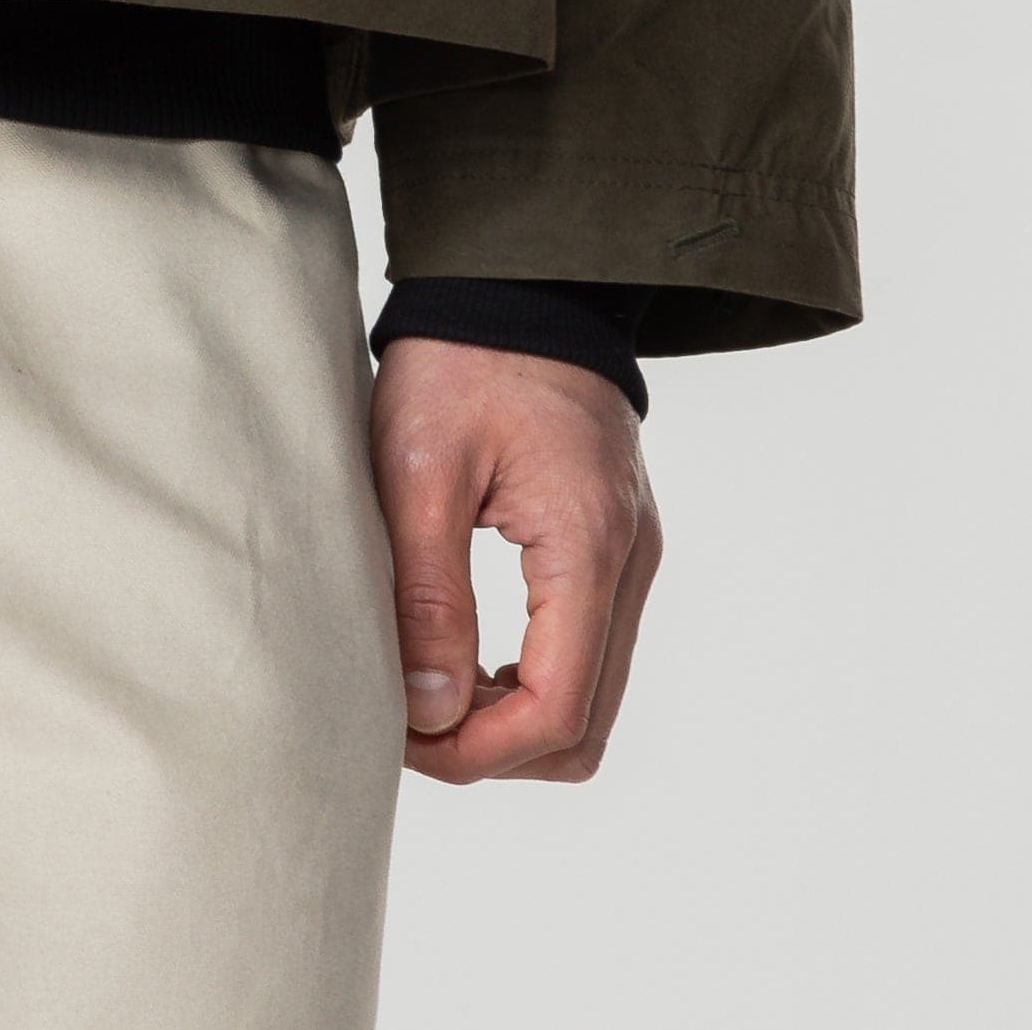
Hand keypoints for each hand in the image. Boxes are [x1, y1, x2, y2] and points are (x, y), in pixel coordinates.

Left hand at [370, 339, 660, 782]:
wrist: (518, 280)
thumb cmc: (461, 358)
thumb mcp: (421, 465)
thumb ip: (428, 591)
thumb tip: (430, 710)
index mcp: (588, 547)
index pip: (557, 711)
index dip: (478, 751)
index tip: (401, 734)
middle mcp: (629, 565)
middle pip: (584, 726)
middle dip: (494, 749)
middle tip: (407, 722)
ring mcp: (630, 558)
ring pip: (591, 698)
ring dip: (512, 719)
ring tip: (427, 691)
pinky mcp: (614, 546)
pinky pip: (587, 650)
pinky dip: (530, 679)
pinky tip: (466, 657)